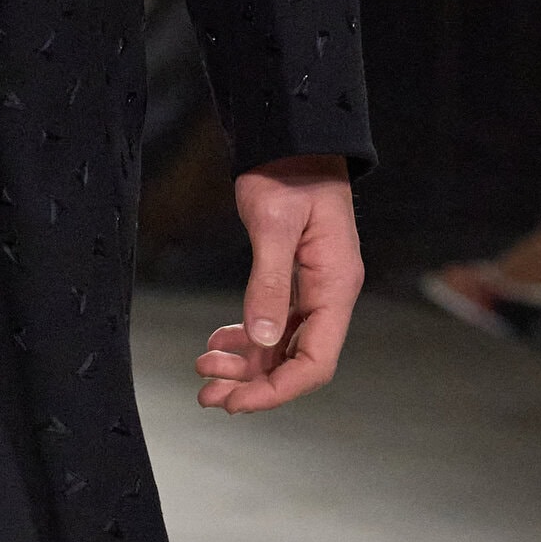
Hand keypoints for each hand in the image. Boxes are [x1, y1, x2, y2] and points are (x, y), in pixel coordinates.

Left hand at [196, 155, 363, 413]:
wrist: (291, 139)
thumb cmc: (288, 173)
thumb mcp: (274, 225)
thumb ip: (269, 283)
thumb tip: (260, 340)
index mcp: (336, 286)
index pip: (316, 361)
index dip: (278, 389)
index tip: (238, 402)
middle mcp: (329, 294)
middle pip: (296, 360)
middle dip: (254, 384)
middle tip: (208, 396)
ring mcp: (313, 288)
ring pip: (281, 345)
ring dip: (245, 365)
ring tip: (204, 375)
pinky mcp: (295, 278)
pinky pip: (274, 322)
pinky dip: (246, 337)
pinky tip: (218, 341)